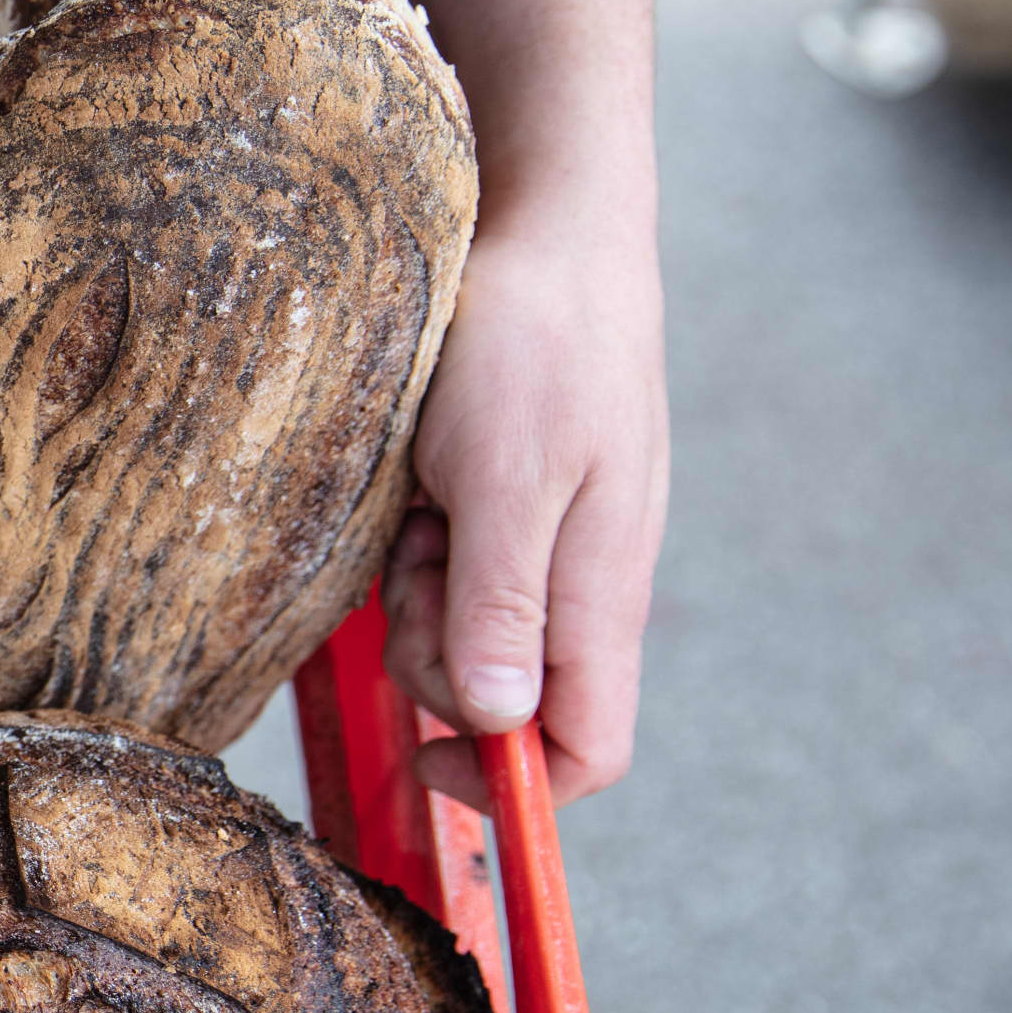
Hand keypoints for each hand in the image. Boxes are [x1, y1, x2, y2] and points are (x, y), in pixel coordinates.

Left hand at [379, 198, 668, 807]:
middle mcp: (576, 584)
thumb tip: (500, 721)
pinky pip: (438, 569)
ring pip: (454, 634)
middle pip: (495, 698)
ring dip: (415, 588)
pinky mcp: (497, 510)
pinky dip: (411, 540)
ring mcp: (537, 546)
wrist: (545, 228)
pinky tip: (415, 481)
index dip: (513, 784)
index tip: (427, 758)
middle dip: (433, 655)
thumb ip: (502, 601)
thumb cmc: (536, 341)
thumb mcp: (506, 476)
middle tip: (417, 558)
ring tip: (421, 499)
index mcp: (600, 593)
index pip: (587, 750)